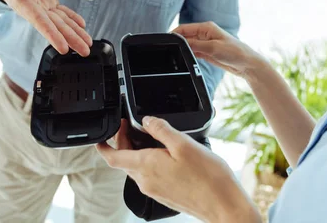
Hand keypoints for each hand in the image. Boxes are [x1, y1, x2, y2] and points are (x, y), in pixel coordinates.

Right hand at [0, 0, 91, 55]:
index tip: (63, 48)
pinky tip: (82, 26)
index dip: (51, 34)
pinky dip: (73, 19)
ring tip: (87, 45)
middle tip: (85, 52)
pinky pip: (62, 13)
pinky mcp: (47, 3)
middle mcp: (33, 8)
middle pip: (54, 26)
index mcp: (22, 0)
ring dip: (75, 34)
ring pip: (60, 22)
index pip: (38, 20)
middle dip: (70, 39)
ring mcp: (41, 7)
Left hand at [96, 118, 261, 222]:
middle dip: (124, 142)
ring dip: (138, 151)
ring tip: (152, 136)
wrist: (223, 205)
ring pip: (137, 167)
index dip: (104, 145)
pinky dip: (150, 162)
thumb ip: (161, 129)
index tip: (102, 135)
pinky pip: (149, 175)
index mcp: (145, 166)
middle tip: (132, 125)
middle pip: (125, 160)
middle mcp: (145, 181)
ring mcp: (154, 190)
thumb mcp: (184, 143)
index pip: (112, 157)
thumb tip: (146, 121)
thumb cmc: (208, 178)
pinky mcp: (164, 194)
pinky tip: (166, 153)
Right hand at [173, 22, 261, 77]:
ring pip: (189, 45)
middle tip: (170, 52)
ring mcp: (206, 43)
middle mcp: (205, 34)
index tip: (165, 42)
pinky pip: (194, 52)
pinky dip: (190, 56)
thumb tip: (181, 42)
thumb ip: (195, 44)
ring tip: (179, 57)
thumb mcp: (213, 48)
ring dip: (184, 50)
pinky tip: (187, 60)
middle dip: (178, 43)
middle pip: (185, 36)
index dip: (174, 34)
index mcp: (206, 27)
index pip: (184, 28)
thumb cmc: (235, 52)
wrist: (247, 65)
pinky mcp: (207, 52)